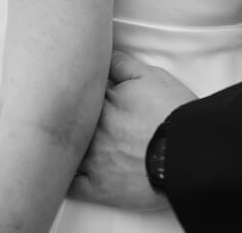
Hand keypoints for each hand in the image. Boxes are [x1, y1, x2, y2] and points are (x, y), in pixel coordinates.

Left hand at [69, 49, 195, 210]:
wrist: (188, 152)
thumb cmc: (172, 113)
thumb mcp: (151, 76)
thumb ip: (122, 64)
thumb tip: (104, 55)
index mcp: (103, 102)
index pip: (78, 92)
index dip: (76, 89)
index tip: (70, 86)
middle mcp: (92, 131)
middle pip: (67, 119)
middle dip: (64, 113)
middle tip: (56, 106)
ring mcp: (92, 161)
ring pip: (63, 150)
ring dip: (59, 142)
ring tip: (53, 137)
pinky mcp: (97, 187)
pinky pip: (68, 185)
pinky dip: (61, 176)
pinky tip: (59, 169)